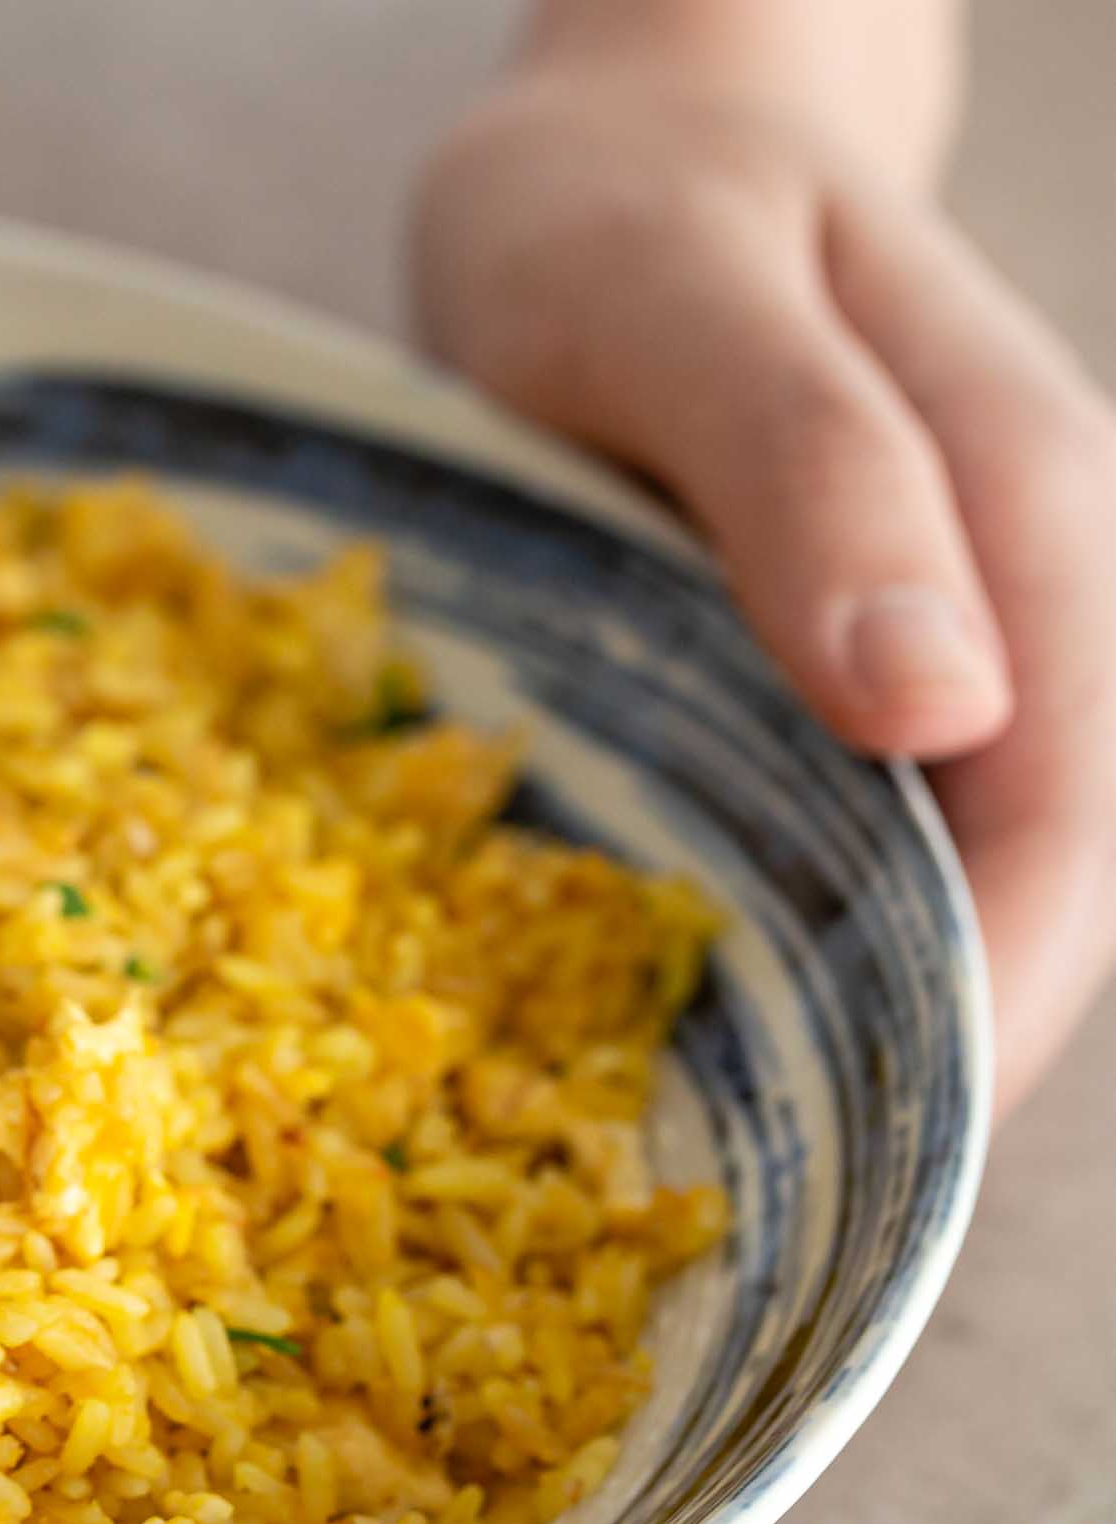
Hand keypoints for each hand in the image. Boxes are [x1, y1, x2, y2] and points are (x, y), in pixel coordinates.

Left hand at [414, 69, 1115, 1116]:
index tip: (890, 1169)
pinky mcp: (829, 670)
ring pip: (933, 878)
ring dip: (844, 1021)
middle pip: (1024, 886)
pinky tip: (658, 1012)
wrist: (615, 143)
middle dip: (919, 1063)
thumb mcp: (684, 298)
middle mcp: (1011, 604)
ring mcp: (930, 644)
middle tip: (757, 1222)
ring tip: (691, 1165)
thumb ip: (811, 472)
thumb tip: (945, 709)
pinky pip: (837, 830)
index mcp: (1024, 519)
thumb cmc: (630, 207)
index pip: (1065, 825)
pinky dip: (772, 932)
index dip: (992, 1008)